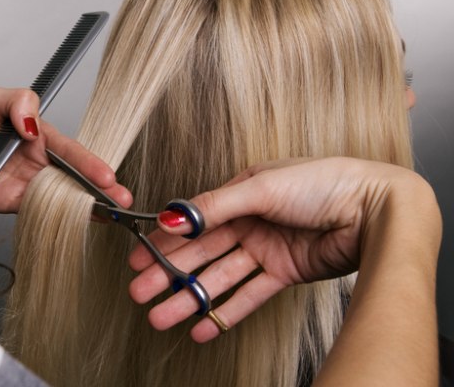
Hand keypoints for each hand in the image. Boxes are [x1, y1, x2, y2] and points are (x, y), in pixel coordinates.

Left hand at [0, 86, 131, 212]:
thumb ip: (18, 102)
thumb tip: (32, 125)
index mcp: (39, 134)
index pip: (71, 150)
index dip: (90, 163)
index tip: (106, 175)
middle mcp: (39, 160)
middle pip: (76, 177)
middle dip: (102, 190)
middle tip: (122, 201)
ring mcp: (29, 183)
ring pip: (64, 196)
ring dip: (88, 207)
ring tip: (111, 216)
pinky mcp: (14, 202)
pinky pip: (41, 210)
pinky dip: (62, 218)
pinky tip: (82, 223)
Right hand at [128, 157, 438, 342]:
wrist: (374, 208)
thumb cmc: (323, 183)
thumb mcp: (261, 186)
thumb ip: (214, 206)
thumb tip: (171, 216)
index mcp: (241, 194)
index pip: (193, 222)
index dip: (163, 241)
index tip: (136, 257)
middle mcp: (250, 221)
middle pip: (200, 253)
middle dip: (168, 274)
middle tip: (139, 293)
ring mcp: (267, 249)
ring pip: (219, 278)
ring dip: (190, 299)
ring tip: (160, 318)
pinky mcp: (285, 273)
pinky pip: (249, 296)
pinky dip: (225, 313)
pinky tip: (200, 327)